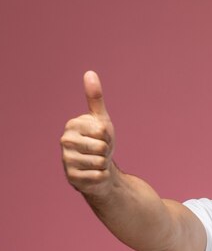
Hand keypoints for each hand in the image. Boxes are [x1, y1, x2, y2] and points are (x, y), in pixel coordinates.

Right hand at [60, 71, 116, 196]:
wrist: (100, 168)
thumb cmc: (101, 142)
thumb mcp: (101, 119)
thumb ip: (95, 98)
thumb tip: (89, 72)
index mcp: (72, 125)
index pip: (102, 130)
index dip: (108, 136)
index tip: (102, 138)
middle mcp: (65, 142)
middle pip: (101, 146)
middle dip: (107, 150)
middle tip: (100, 151)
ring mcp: (66, 160)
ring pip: (100, 162)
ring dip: (104, 163)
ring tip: (97, 161)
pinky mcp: (71, 178)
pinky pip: (98, 175)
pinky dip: (102, 176)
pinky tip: (94, 174)